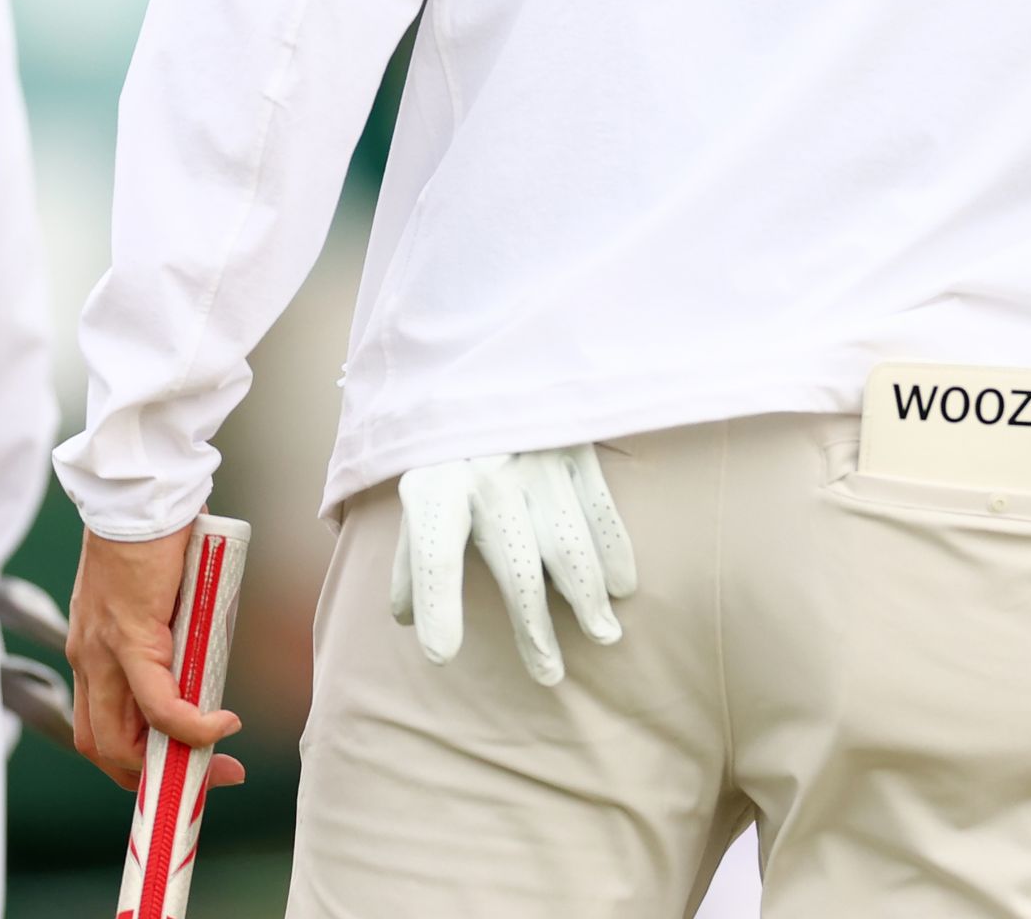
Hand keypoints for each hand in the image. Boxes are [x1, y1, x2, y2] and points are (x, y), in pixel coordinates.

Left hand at [64, 521, 248, 793]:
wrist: (141, 494)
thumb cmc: (152, 534)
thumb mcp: (155, 601)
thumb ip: (169, 634)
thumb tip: (203, 656)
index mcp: (90, 651)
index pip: (99, 729)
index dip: (137, 762)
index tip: (182, 770)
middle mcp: (87, 658)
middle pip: (103, 746)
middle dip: (156, 777)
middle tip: (207, 776)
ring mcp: (102, 650)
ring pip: (121, 738)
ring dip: (174, 760)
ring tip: (219, 758)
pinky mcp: (130, 636)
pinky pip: (158, 702)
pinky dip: (190, 724)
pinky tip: (221, 724)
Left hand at [389, 446, 635, 686]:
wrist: (485, 354)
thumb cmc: (445, 442)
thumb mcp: (414, 489)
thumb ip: (412, 557)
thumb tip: (407, 622)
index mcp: (436, 486)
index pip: (433, 554)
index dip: (436, 605)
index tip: (442, 655)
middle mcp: (486, 475)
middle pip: (515, 565)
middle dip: (533, 627)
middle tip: (548, 675)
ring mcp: (537, 462)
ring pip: (568, 542)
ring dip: (587, 596)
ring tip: (601, 636)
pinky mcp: (575, 449)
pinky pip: (601, 509)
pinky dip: (616, 551)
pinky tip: (623, 587)